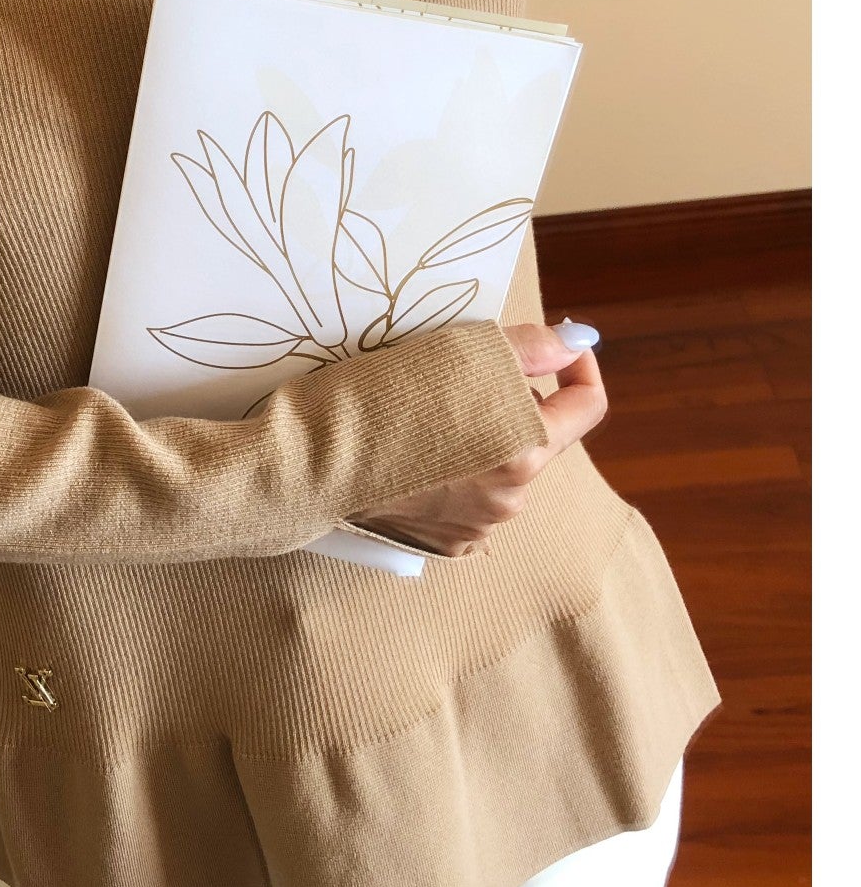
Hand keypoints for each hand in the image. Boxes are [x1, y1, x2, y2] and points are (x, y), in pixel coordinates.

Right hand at [350, 322, 607, 557]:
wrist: (301, 466)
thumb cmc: (368, 402)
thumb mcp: (448, 351)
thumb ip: (524, 348)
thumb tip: (574, 341)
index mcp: (523, 449)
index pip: (585, 406)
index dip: (577, 367)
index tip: (556, 347)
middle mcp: (511, 497)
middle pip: (536, 437)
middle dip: (512, 403)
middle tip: (458, 376)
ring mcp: (478, 527)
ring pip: (499, 468)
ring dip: (480, 439)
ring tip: (424, 416)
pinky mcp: (443, 545)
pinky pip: (467, 500)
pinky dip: (452, 476)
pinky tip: (412, 457)